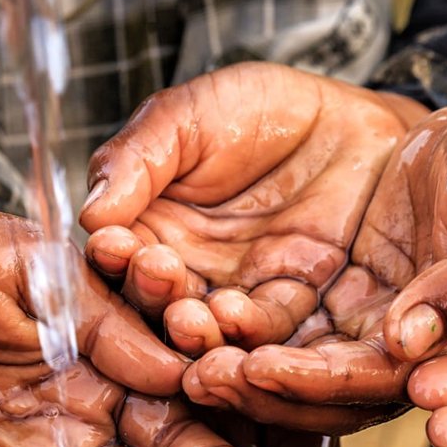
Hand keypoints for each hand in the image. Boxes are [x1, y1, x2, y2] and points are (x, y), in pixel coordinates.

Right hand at [81, 62, 424, 344]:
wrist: (355, 125)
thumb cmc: (263, 109)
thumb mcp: (190, 117)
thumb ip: (139, 157)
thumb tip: (91, 212)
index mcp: (150, 233)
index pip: (120, 259)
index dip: (114, 255)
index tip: (113, 243)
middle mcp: (189, 277)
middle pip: (157, 307)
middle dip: (153, 297)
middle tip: (158, 275)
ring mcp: (240, 300)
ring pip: (209, 332)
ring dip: (196, 330)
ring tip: (192, 315)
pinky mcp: (295, 314)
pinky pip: (270, 334)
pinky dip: (250, 336)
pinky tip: (238, 318)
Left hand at [181, 102, 446, 432]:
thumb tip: (409, 343)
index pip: (369, 386)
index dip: (311, 382)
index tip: (254, 368)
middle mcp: (395, 355)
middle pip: (315, 393)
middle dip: (254, 386)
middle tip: (195, 372)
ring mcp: (358, 330)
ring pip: (286, 363)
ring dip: (232, 360)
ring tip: (177, 342)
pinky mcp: (329, 300)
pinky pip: (271, 320)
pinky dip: (229, 318)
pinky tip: (183, 303)